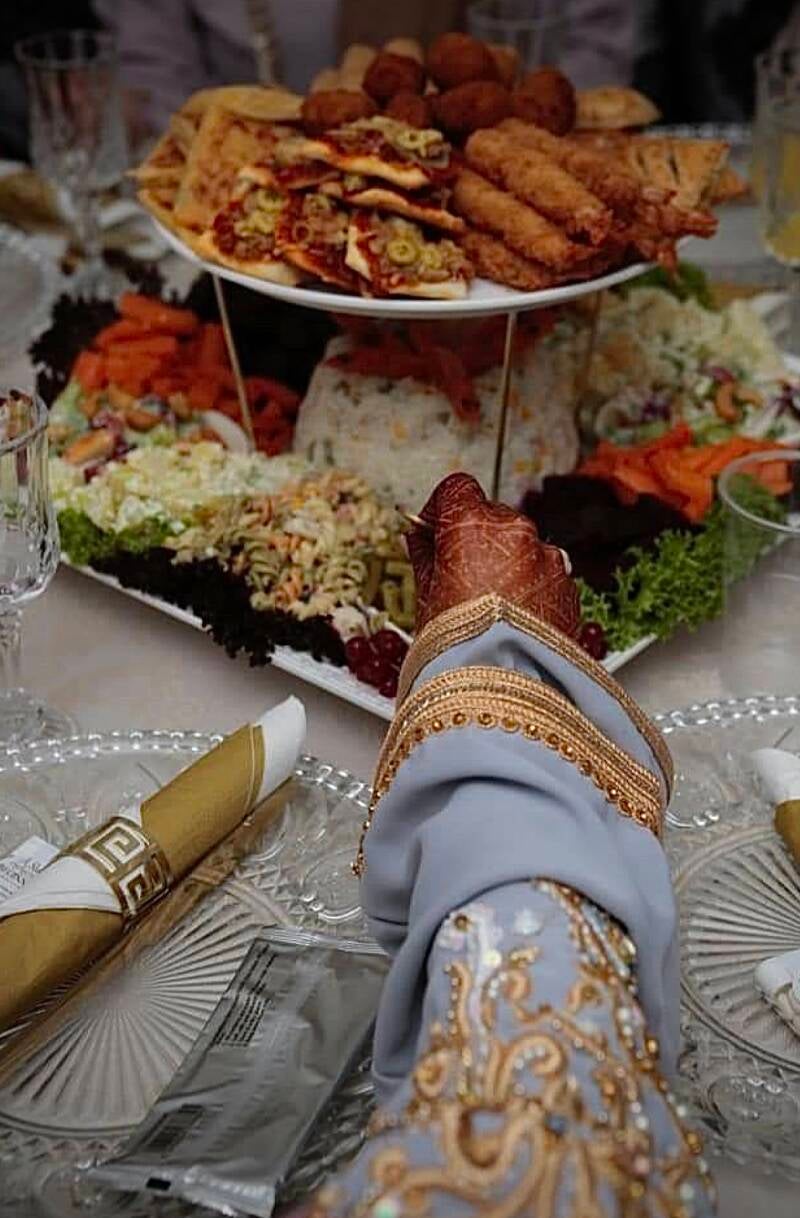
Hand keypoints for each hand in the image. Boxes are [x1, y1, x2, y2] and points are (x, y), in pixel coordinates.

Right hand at [406, 473, 579, 635]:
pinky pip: (543, 572)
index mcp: (473, 525)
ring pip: (521, 545)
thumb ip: (424, 556)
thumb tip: (419, 538)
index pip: (456, 489)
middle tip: (458, 576)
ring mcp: (548, 557)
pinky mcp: (568, 585)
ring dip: (505, 562)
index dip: (441, 509)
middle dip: (474, 538)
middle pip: (491, 515)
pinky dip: (529, 585)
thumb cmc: (457, 648)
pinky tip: (514, 619)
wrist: (502, 692)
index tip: (432, 532)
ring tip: (489, 606)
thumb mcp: (425, 597)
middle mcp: (516, 532)